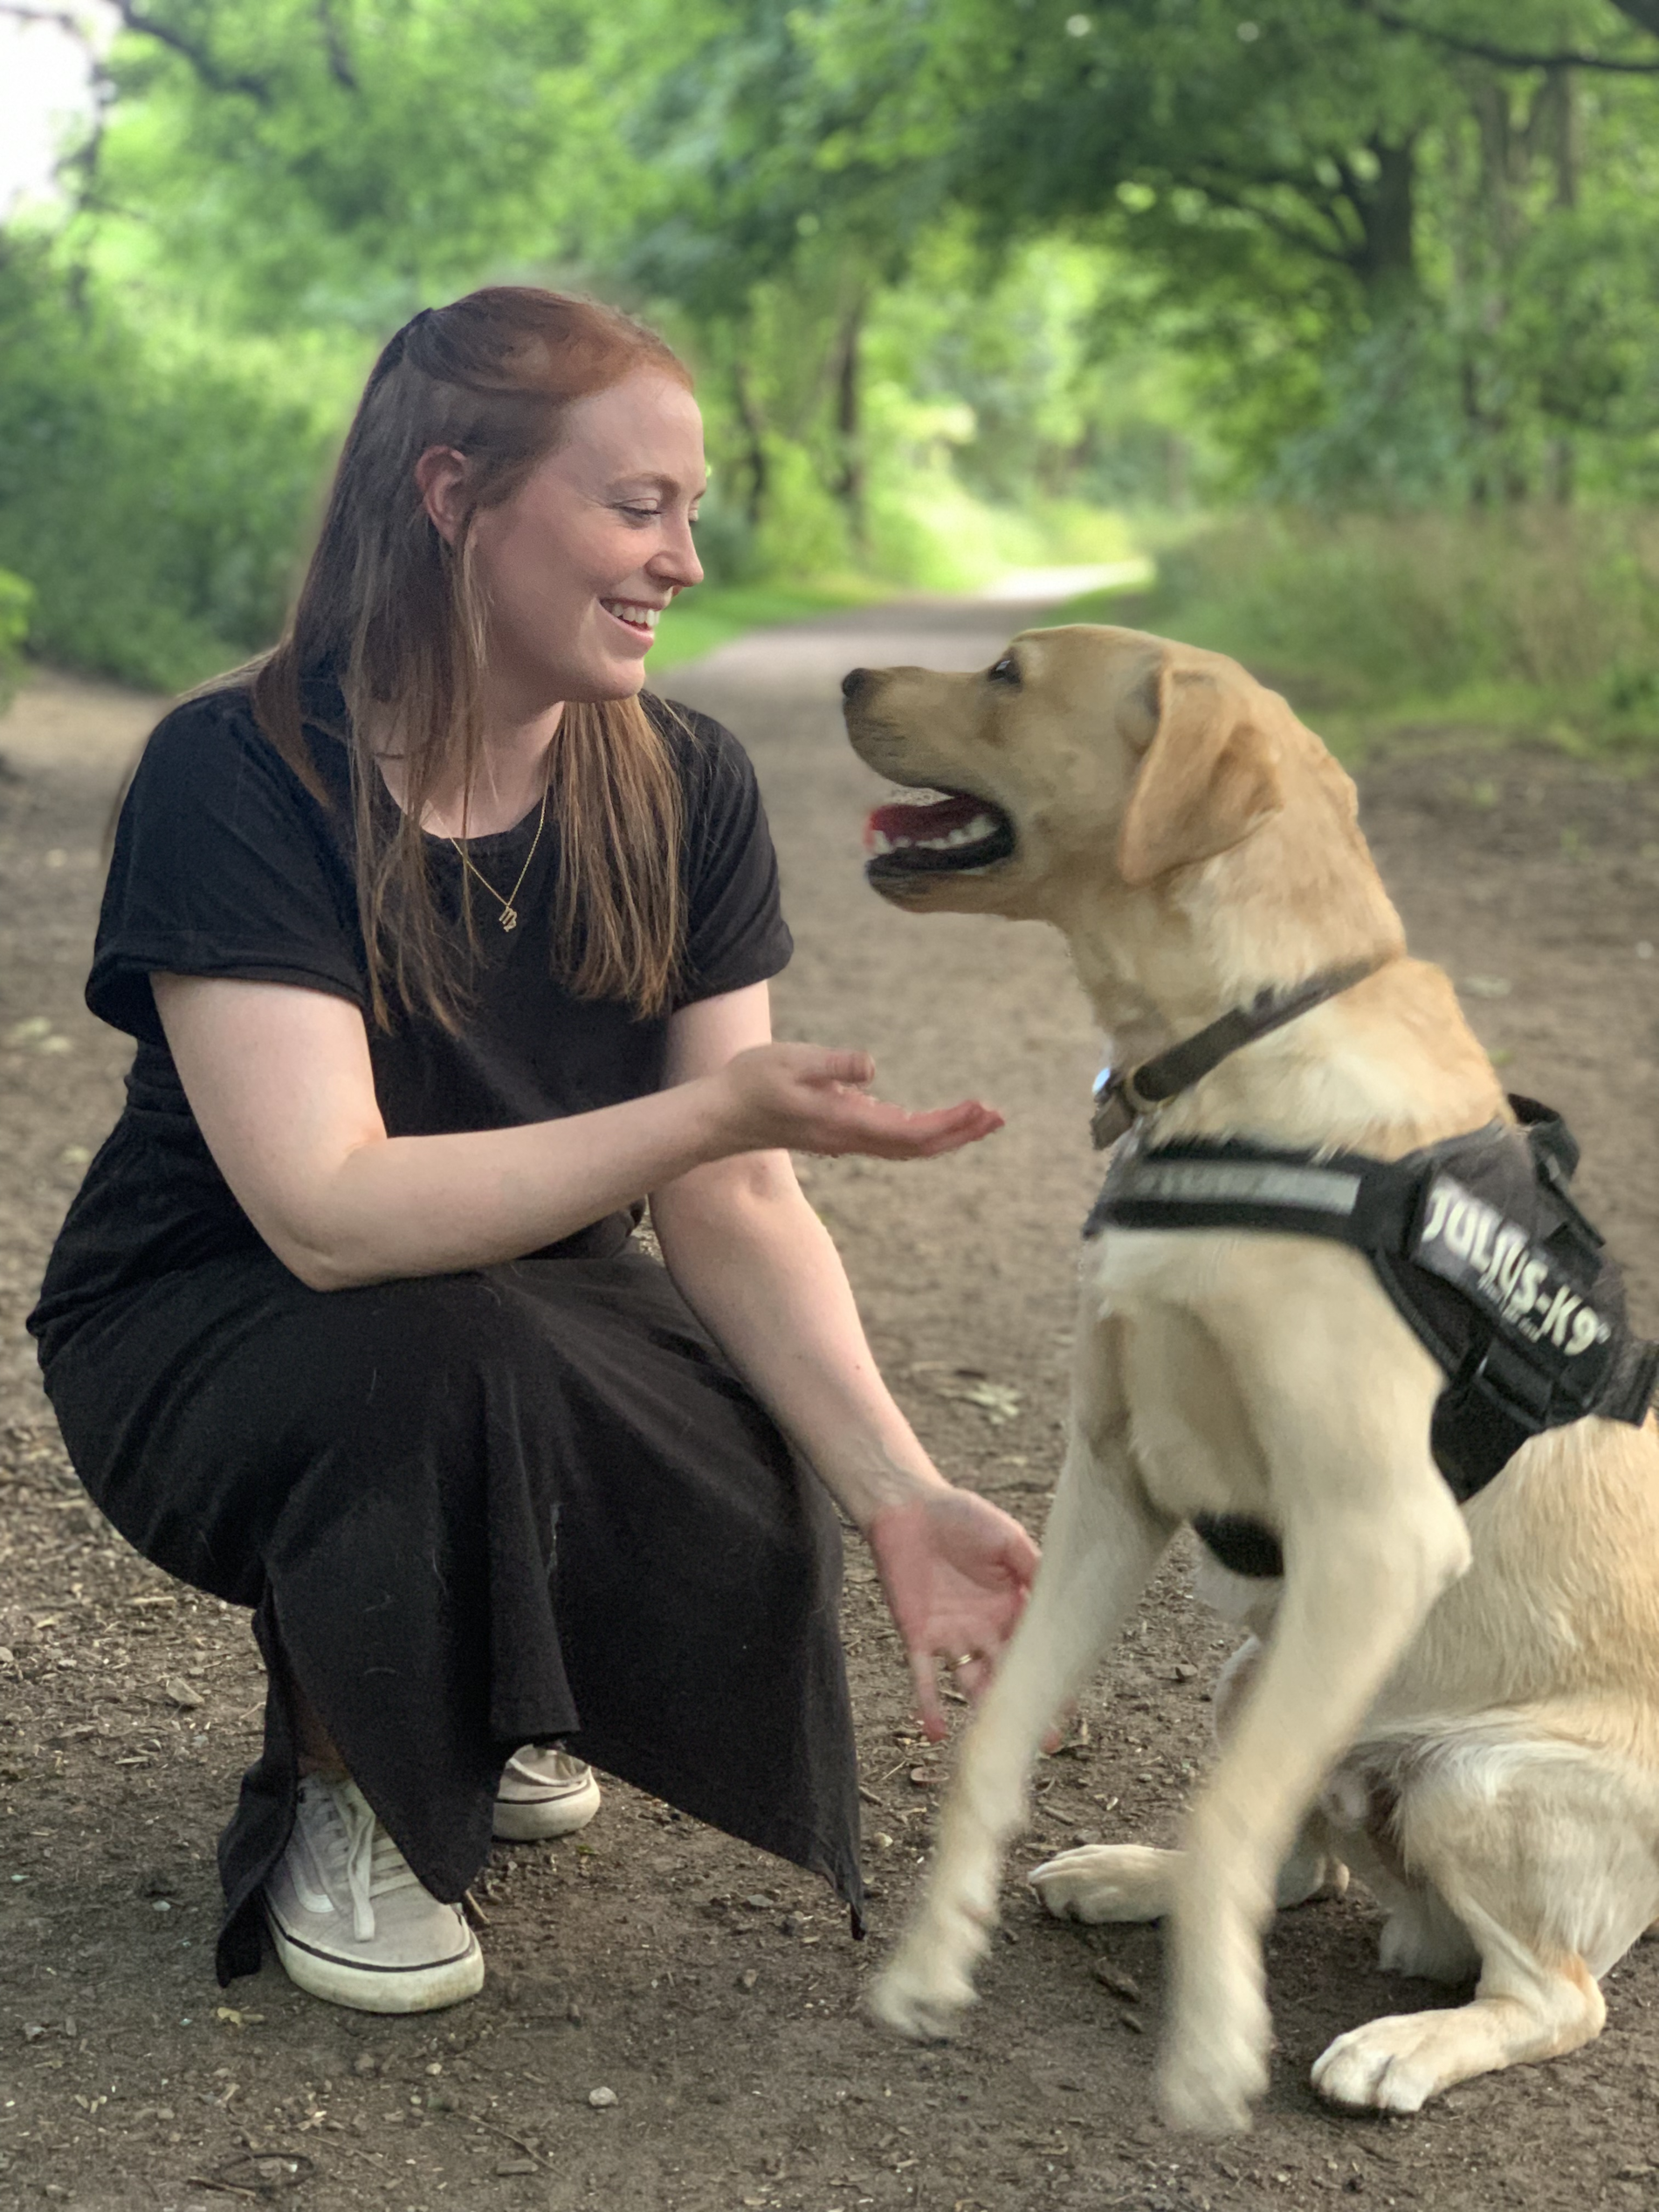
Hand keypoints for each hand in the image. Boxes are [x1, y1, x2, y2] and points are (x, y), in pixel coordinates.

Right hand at [713, 1042, 1002, 1161]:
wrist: (719, 1115)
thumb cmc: (751, 1082)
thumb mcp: (792, 1061)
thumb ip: (832, 1066)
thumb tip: (872, 1068)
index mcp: (845, 1122)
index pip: (911, 1132)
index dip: (950, 1124)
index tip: (982, 1108)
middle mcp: (851, 1138)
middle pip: (919, 1146)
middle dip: (961, 1132)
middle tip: (999, 1115)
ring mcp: (846, 1139)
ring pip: (908, 1147)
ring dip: (947, 1134)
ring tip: (980, 1117)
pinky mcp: (841, 1133)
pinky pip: (894, 1141)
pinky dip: (924, 1133)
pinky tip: (939, 1122)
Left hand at [866, 1487, 1039, 1740]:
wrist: (908, 1506)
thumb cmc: (961, 1517)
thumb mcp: (1006, 1538)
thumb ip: (1032, 1567)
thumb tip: (1061, 1596)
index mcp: (1011, 1606)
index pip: (1036, 1647)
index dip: (1051, 1674)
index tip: (1068, 1704)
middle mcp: (985, 1628)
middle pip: (1008, 1674)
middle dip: (1025, 1705)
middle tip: (1045, 1740)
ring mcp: (952, 1636)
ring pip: (972, 1682)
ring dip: (984, 1710)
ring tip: (999, 1738)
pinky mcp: (918, 1636)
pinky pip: (923, 1677)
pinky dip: (929, 1704)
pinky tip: (937, 1731)